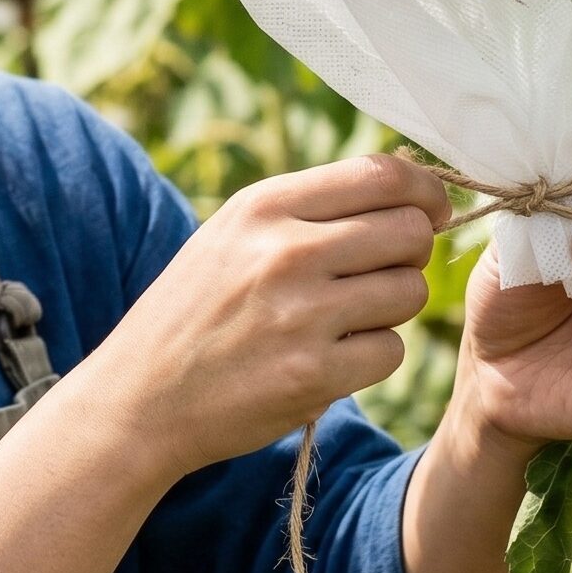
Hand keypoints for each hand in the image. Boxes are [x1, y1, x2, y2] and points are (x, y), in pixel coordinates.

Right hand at [101, 151, 452, 481]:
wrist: (140, 396)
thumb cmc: (196, 310)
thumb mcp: (233, 235)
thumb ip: (309, 209)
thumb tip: (407, 189)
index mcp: (265, 206)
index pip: (383, 175)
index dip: (425, 192)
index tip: (431, 211)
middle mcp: (285, 251)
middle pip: (410, 232)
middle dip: (410, 254)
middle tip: (379, 274)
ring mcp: (301, 314)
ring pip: (410, 292)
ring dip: (392, 308)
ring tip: (344, 319)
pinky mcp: (314, 374)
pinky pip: (392, 351)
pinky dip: (373, 357)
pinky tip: (331, 358)